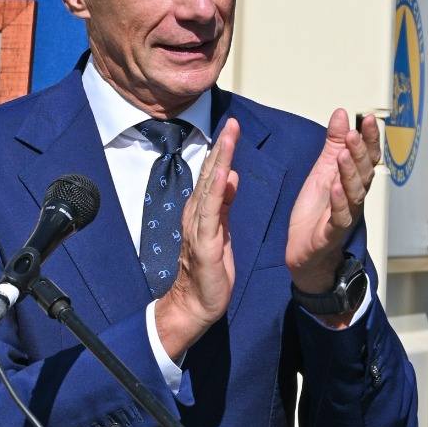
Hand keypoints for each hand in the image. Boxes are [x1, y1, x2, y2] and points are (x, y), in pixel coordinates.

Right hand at [154, 116, 239, 360]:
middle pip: (210, 175)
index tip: (232, 128)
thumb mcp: (222, 232)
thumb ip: (225, 204)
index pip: (213, 176)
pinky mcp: (204, 243)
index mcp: (202, 212)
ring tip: (229, 136)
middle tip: (232, 121)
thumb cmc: (209, 273)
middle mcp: (196, 215)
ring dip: (220, 160)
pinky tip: (224, 172)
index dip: (222, 151)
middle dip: (222, 147)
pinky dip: (217, 190)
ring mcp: (198, 228)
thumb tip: (230, 176)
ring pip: (209, 187)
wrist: (195, 305)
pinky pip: (211, 212)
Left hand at [285, 109, 379, 292]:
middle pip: (364, 173)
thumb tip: (341, 114)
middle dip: (361, 152)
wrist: (303, 251)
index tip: (367, 120)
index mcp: (352, 181)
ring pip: (354, 193)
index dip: (369, 139)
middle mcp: (353, 197)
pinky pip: (339, 217)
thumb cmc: (315, 212)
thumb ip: (333, 144)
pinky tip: (334, 187)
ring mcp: (345, 216)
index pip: (367, 157)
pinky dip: (338, 202)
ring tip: (344, 155)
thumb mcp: (322, 171)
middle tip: (353, 134)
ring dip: (350, 173)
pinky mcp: (331, 233)